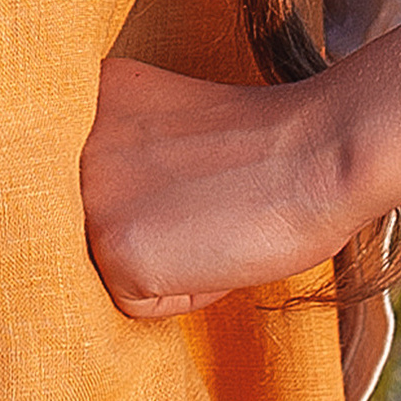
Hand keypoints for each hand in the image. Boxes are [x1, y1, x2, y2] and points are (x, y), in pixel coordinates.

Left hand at [80, 56, 352, 320]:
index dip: (175, 191)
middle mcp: (76, 139)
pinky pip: (142, 304)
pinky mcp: (114, 247)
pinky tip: (220, 246)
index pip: (116, 184)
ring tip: (220, 218)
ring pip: (123, 267)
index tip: (212, 171)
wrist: (325, 149)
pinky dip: (187, 293)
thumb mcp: (184, 127)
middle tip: (221, 197)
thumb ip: (143, 151)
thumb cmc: (280, 144)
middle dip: (167, 228)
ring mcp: (91, 194)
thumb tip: (133, 207)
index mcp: (98, 96)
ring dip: (175, 261)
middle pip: (114, 226)